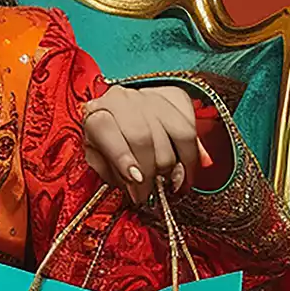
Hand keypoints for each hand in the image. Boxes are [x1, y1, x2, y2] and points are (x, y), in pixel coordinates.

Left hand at [81, 84, 203, 203]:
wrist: (126, 110)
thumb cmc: (108, 140)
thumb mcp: (98, 157)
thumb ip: (111, 172)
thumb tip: (135, 186)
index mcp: (96, 114)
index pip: (107, 131)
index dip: (122, 158)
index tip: (136, 180)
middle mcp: (123, 100)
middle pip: (143, 136)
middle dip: (150, 171)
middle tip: (151, 192)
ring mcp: (150, 98)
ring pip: (173, 133)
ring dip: (175, 166)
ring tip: (172, 185)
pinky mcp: (176, 98)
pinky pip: (191, 129)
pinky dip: (192, 156)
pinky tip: (187, 173)